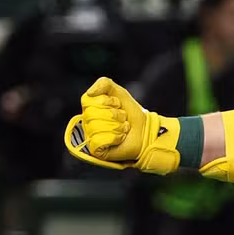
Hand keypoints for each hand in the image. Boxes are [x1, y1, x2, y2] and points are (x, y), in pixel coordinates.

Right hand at [65, 77, 180, 174]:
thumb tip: (89, 93)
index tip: (117, 104)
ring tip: (123, 128)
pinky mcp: (96, 150)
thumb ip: (104, 84)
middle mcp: (86, 123)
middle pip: (91, 114)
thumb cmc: (132, 113)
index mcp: (89, 109)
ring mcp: (90, 137)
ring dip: (116, 126)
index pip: (87, 101)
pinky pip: (98, 141)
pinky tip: (120, 138)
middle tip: (122, 118)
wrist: (147, 131)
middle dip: (114, 115)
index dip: (106, 102)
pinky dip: (114, 138)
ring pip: (96, 127)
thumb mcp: (119, 93)